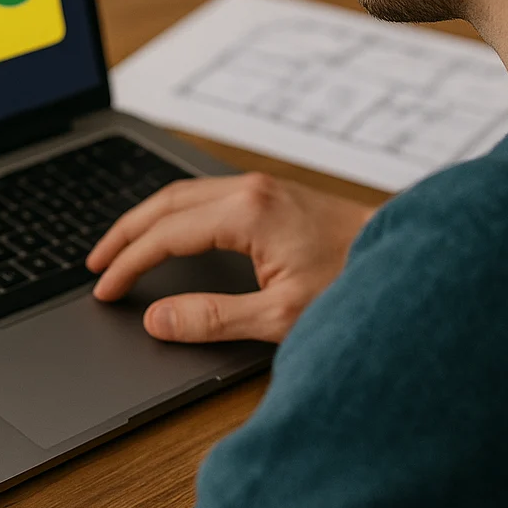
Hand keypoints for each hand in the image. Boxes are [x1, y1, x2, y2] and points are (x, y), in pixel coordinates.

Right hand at [87, 173, 375, 343]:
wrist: (414, 260)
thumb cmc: (355, 286)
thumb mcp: (280, 316)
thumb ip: (211, 318)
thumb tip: (157, 319)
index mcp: (246, 212)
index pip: (164, 235)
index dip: (128, 264)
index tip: (105, 290)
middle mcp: (250, 190)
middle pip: (164, 202)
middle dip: (123, 233)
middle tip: (93, 264)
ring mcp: (263, 188)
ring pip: (183, 193)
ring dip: (146, 219)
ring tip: (120, 248)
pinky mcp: (275, 194)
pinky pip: (205, 194)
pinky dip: (174, 213)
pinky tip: (170, 232)